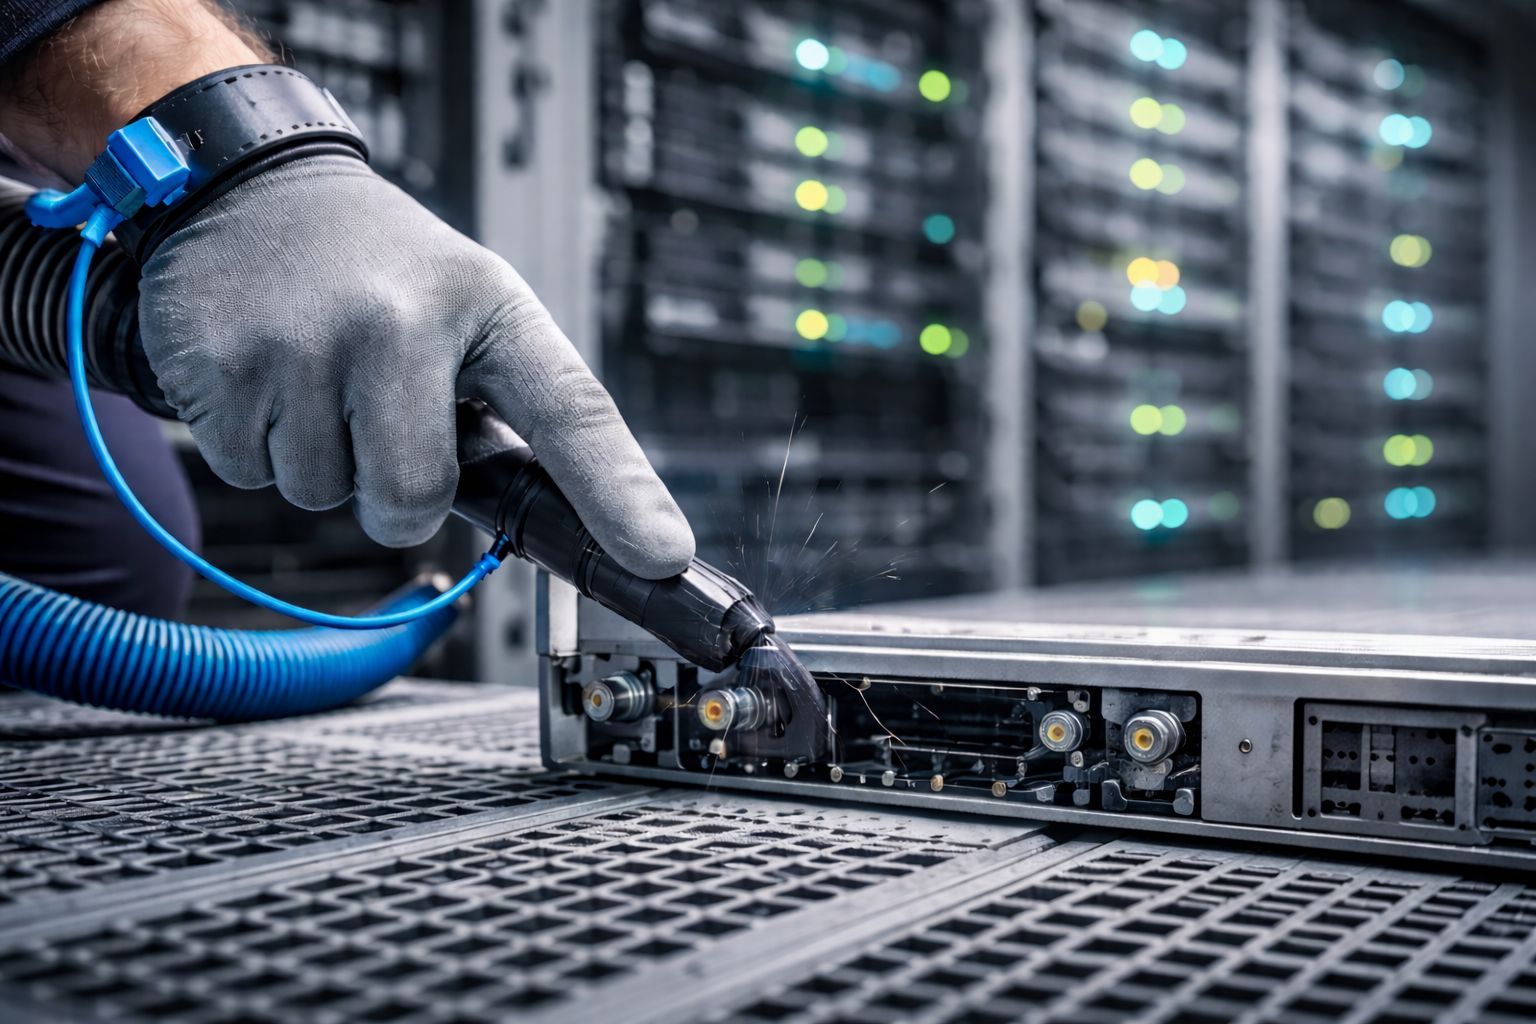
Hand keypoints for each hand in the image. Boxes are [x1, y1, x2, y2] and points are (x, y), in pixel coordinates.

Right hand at [137, 154, 694, 576]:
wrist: (247, 184)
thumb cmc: (379, 267)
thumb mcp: (470, 307)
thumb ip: (517, 408)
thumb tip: (579, 525)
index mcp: (485, 306)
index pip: (571, 411)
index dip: (620, 494)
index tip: (663, 557)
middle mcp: (397, 323)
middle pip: (414, 502)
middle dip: (399, 494)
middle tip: (383, 419)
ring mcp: (303, 347)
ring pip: (325, 496)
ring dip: (324, 461)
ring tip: (320, 373)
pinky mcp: (220, 371)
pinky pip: (252, 477)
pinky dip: (258, 445)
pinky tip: (269, 374)